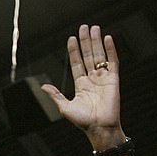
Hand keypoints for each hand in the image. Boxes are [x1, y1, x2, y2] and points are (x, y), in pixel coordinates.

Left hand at [41, 25, 124, 149]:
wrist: (100, 128)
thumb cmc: (84, 122)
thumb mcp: (65, 108)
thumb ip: (55, 95)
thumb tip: (43, 86)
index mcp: (81, 85)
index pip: (77, 63)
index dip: (74, 51)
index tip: (71, 38)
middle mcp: (93, 80)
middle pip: (88, 56)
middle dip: (86, 41)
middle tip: (84, 27)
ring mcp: (103, 79)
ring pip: (99, 56)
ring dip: (97, 42)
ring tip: (94, 28)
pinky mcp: (113, 81)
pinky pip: (113, 62)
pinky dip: (111, 51)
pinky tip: (108, 39)